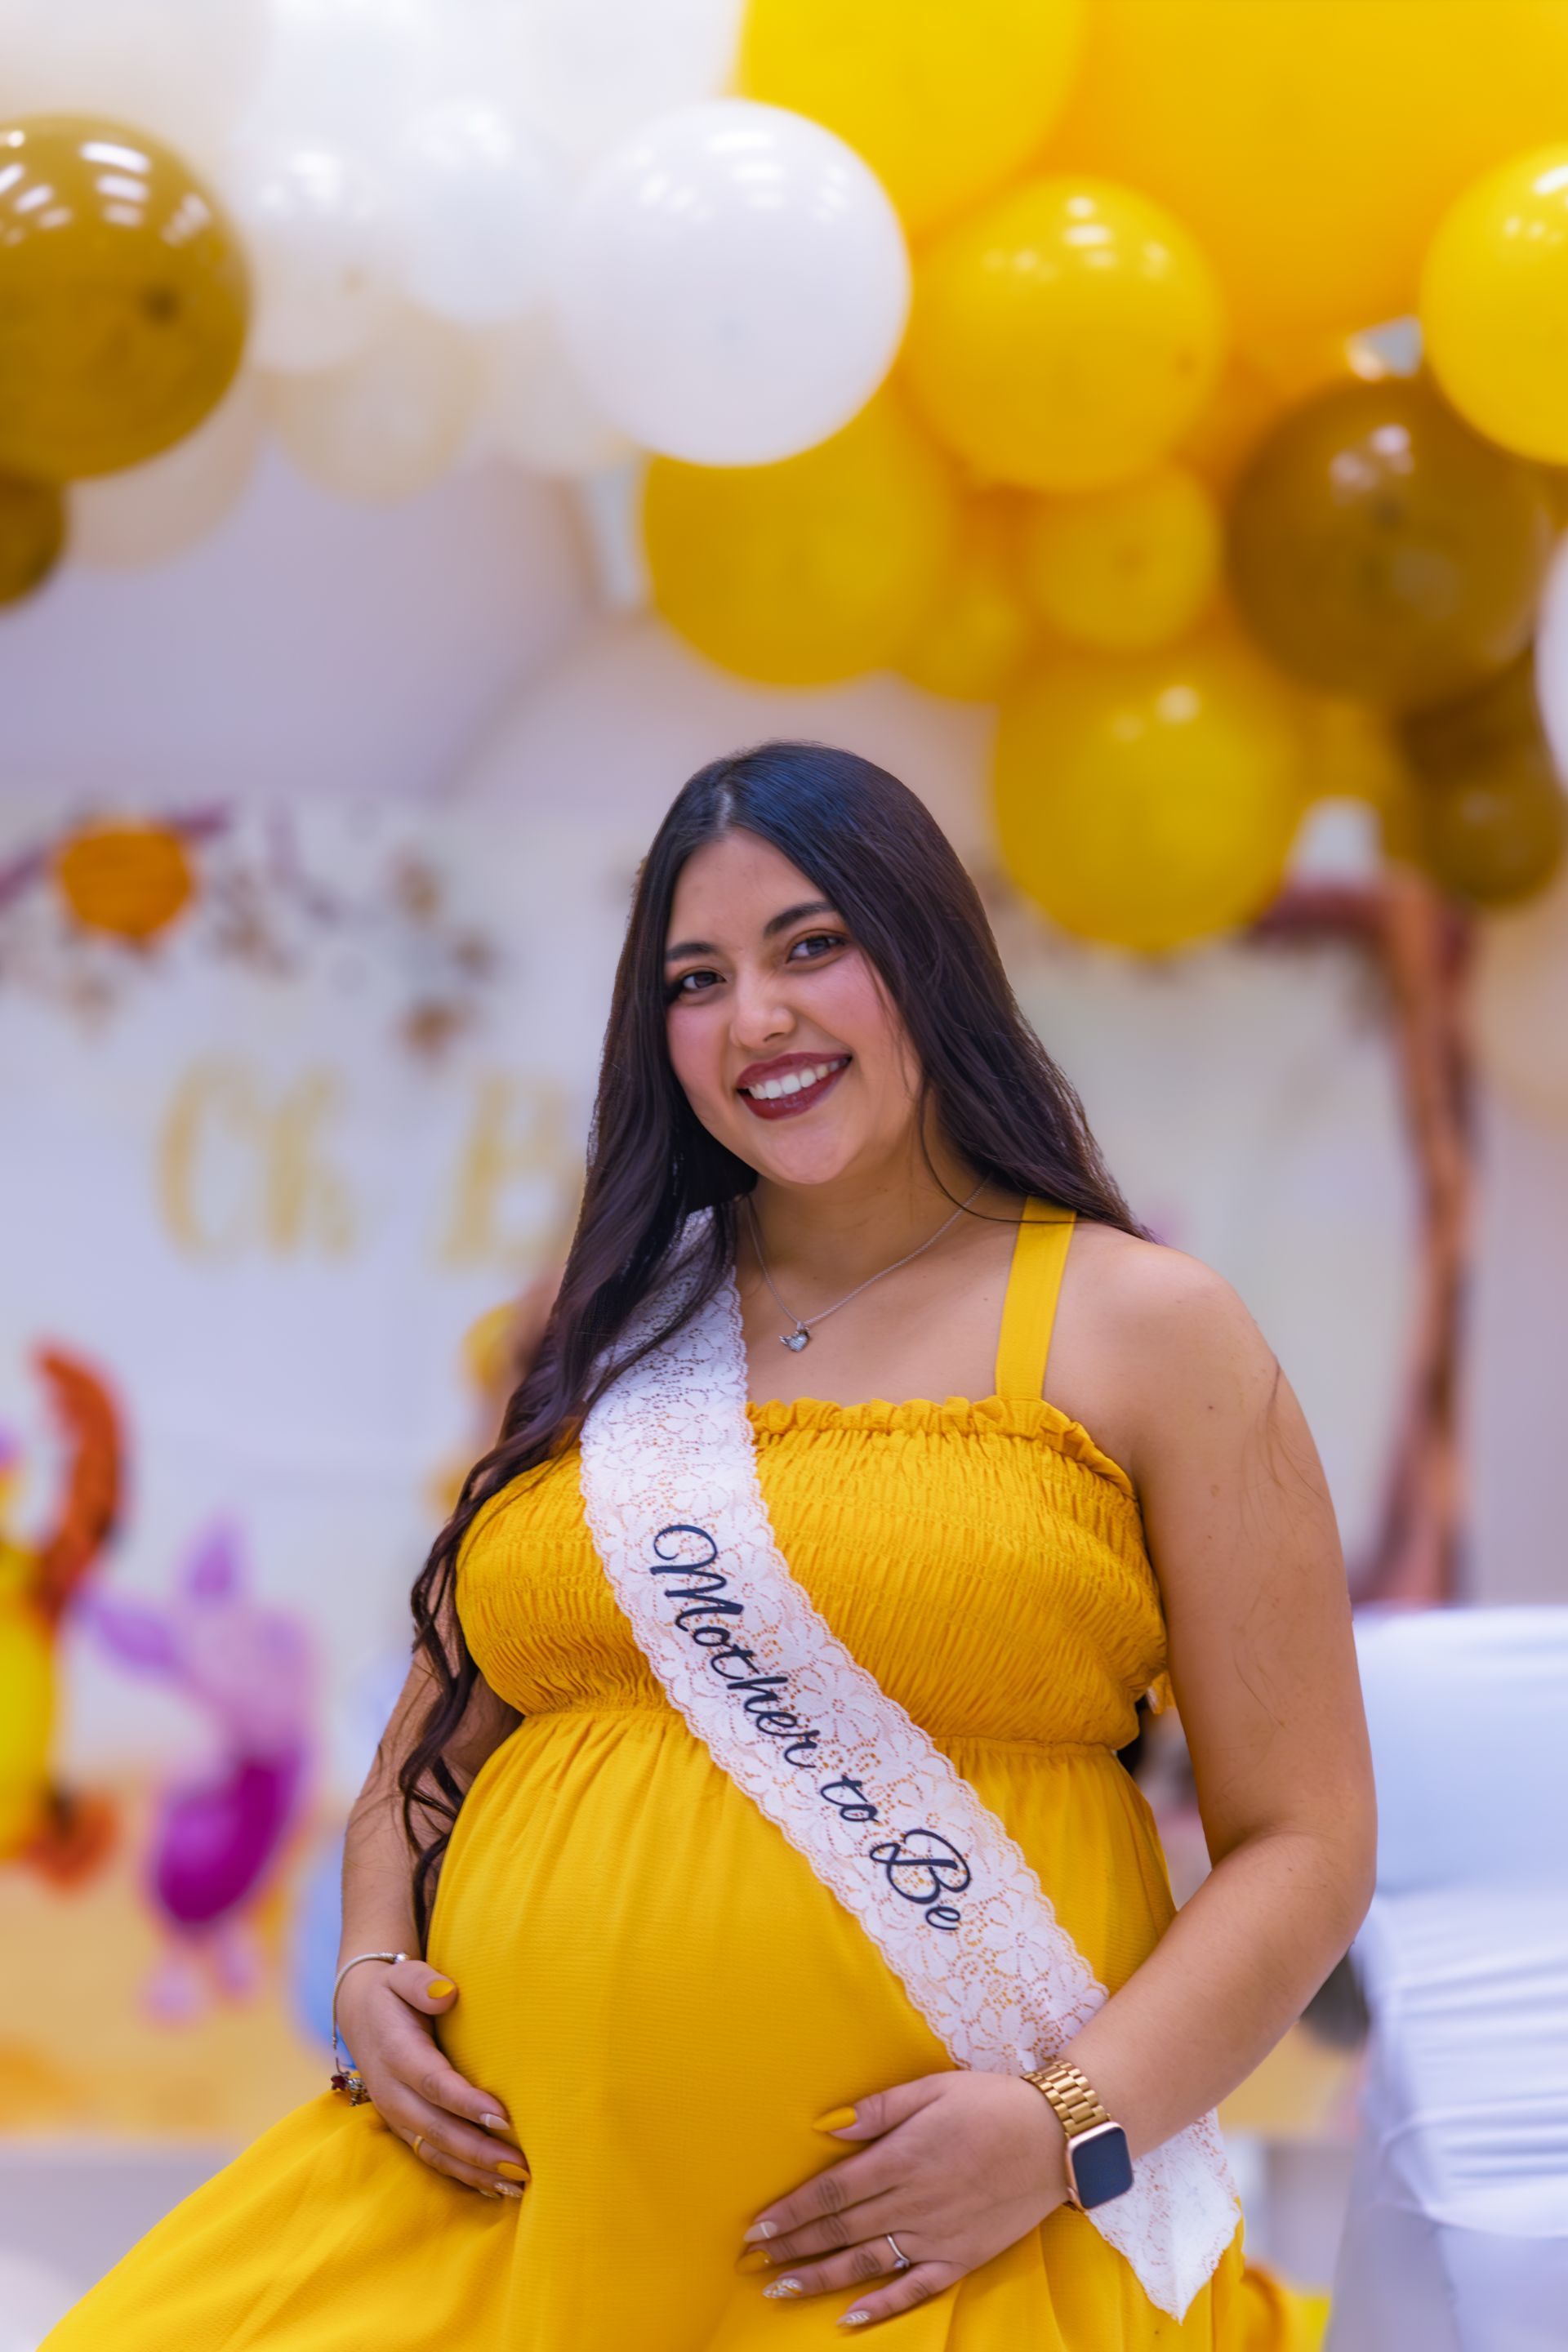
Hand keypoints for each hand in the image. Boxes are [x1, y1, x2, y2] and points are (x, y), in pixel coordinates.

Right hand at [335, 1959, 528, 2198]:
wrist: (359, 2014)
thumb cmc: (393, 1993)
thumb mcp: (402, 1974)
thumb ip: (422, 1982)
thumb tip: (448, 1995)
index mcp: (396, 2053)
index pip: (433, 2083)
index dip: (465, 2102)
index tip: (503, 2116)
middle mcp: (393, 2091)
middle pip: (436, 2128)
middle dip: (478, 2150)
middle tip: (520, 2166)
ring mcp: (396, 2115)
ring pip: (433, 2151)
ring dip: (474, 2171)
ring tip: (515, 2185)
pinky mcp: (402, 2127)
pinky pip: (430, 2157)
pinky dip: (461, 2175)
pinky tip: (493, 2186)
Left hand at [740, 2071, 1068, 2328]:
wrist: (1056, 2138)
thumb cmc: (991, 2102)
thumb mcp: (933, 2088)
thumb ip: (880, 2108)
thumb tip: (829, 2127)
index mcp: (903, 2157)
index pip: (833, 2191)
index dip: (792, 2210)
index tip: (758, 2225)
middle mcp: (914, 2202)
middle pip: (841, 2229)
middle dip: (793, 2245)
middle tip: (753, 2259)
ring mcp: (937, 2235)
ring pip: (867, 2262)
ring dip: (820, 2278)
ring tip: (781, 2288)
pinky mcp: (961, 2257)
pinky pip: (915, 2288)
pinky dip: (881, 2306)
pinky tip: (849, 2318)